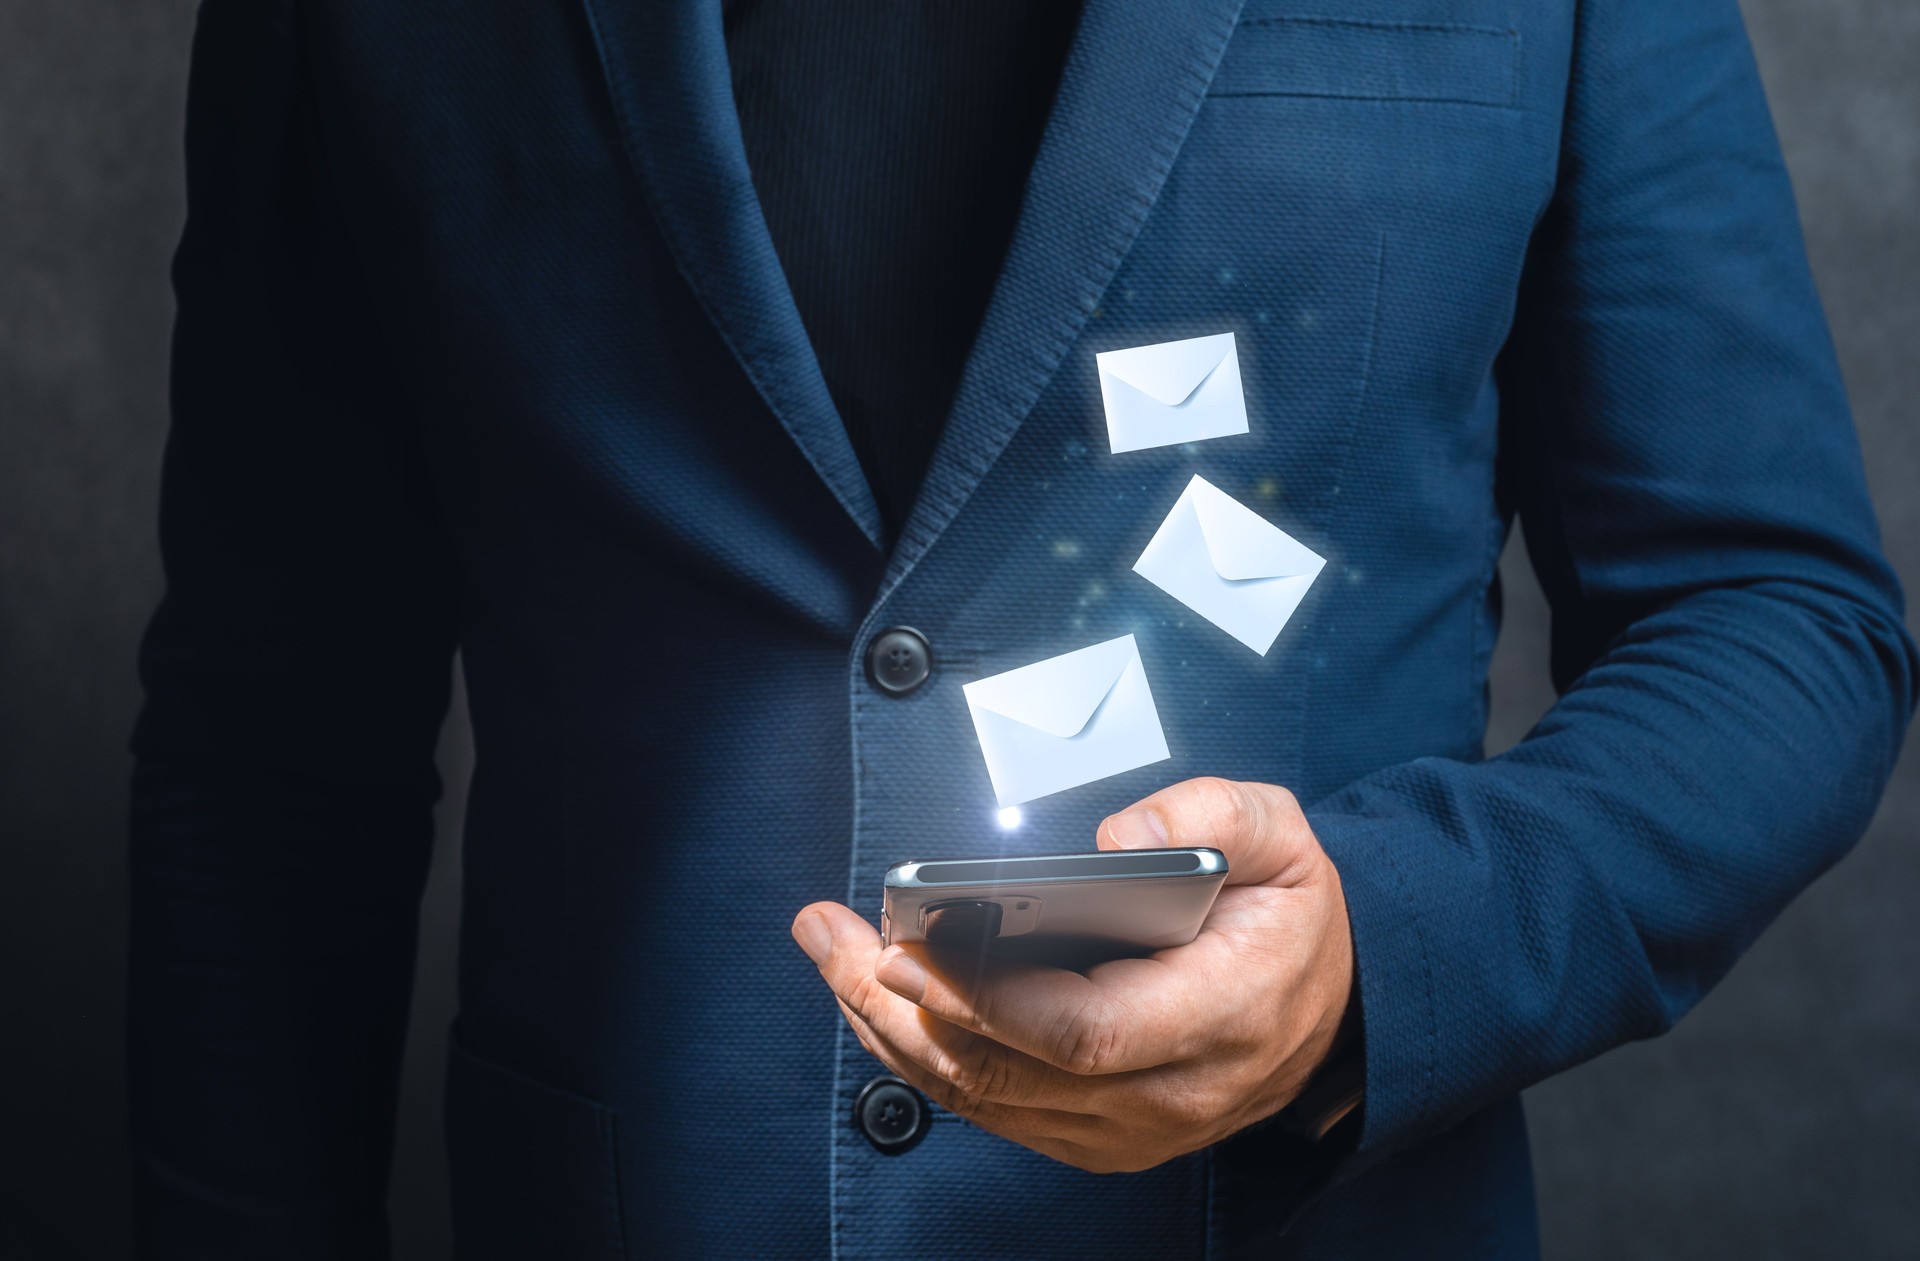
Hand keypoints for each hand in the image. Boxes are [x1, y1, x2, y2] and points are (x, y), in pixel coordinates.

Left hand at [791, 777, 1356, 1172]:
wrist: (1335, 1008)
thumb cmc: (1292, 917)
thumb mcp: (1283, 833)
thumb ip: (1209, 813)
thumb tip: (1114, 838)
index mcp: (1221, 1013)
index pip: (1086, 1029)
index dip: (986, 997)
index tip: (910, 946)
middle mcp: (1172, 1092)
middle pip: (1011, 1072)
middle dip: (903, 1007)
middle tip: (833, 938)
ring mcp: (1133, 1128)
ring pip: (988, 1099)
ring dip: (895, 1033)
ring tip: (834, 957)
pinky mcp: (1101, 1136)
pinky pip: (997, 1109)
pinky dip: (929, 1059)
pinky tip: (882, 1001)